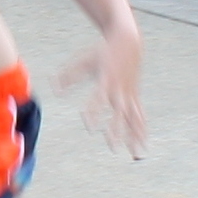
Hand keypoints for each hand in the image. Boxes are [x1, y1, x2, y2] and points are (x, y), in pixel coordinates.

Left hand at [55, 31, 147, 159]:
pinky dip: (141, 130)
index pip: (98, 100)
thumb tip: (54, 88)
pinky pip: (139, 116)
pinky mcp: (135, 96)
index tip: (89, 126)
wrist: (128, 42)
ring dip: (134, 137)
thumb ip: (69, 75)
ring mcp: (129, 95)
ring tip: (136, 155)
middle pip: (119, 114)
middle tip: (112, 148)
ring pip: (133, 119)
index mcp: (106, 81)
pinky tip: (143, 144)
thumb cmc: (101, 51)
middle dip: (116, 131)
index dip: (94, 112)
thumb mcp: (83, 60)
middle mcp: (119, 90)